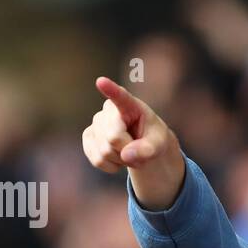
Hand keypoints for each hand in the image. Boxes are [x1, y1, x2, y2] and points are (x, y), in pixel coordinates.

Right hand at [82, 77, 184, 210]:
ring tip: (129, 151)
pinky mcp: (88, 138)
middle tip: (138, 147)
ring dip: (121, 159)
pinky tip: (117, 158)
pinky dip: (111, 166)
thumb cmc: (153, 139)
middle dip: (128, 150)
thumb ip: (148, 150)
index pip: (120, 96)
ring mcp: (95, 123)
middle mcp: (108, 110)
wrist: (142, 145)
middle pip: (113, 138)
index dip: (110, 90)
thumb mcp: (159, 144)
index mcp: (129, 105)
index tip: (101, 81)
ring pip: (105, 151)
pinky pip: (97, 159)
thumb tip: (126, 156)